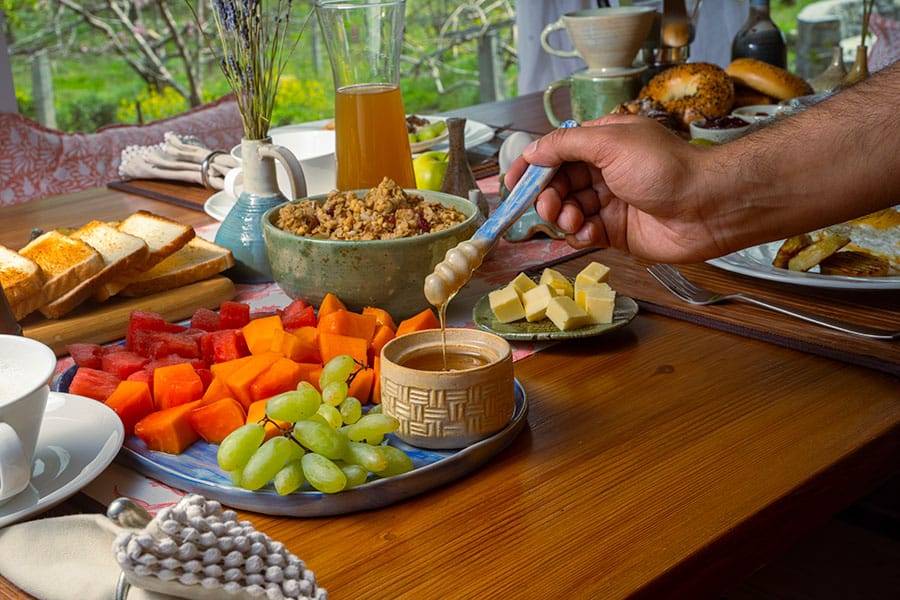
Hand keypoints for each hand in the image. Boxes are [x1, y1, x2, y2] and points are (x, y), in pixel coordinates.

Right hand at [504, 115, 732, 262]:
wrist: (708, 207)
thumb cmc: (666, 168)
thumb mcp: (611, 142)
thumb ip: (566, 145)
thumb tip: (533, 151)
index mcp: (603, 142)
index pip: (556, 153)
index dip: (532, 167)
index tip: (512, 184)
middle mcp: (604, 171)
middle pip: (557, 184)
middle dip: (547, 196)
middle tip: (550, 207)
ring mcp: (610, 202)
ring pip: (567, 211)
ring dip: (562, 217)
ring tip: (573, 220)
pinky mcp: (616, 231)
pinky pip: (583, 233)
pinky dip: (580, 234)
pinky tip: (589, 233)